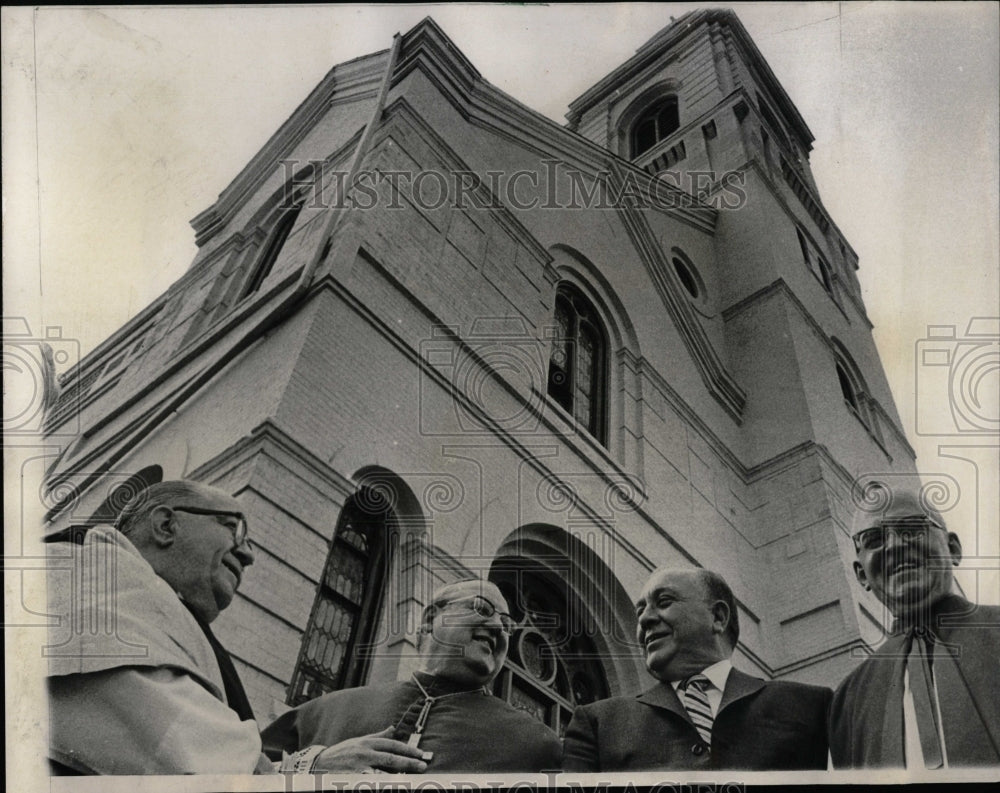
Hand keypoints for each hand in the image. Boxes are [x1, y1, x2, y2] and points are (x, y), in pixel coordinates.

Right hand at [312, 726, 431, 772]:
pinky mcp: (353, 778)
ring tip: (411, 778)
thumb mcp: (360, 741)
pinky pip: (371, 780)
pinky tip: (390, 784)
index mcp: (367, 743)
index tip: (420, 754)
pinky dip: (381, 782)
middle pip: (391, 758)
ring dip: (398, 776)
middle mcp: (364, 753)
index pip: (392, 745)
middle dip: (408, 762)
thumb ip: (377, 736)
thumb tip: (393, 727)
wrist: (319, 764)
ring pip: (382, 772)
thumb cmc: (342, 752)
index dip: (407, 749)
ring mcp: (359, 767)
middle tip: (422, 766)